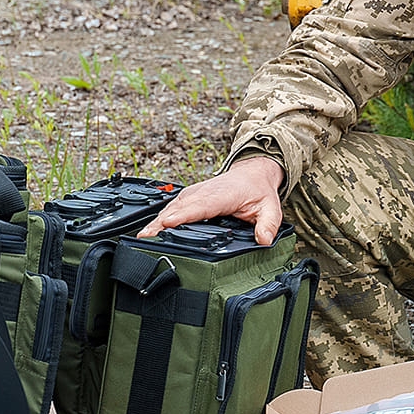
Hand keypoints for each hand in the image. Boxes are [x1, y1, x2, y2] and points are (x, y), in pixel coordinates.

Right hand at [139, 156, 284, 244]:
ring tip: (143, 238)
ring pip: (170, 208)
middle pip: (178, 208)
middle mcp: (203, 193)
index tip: (168, 224)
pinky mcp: (187, 198)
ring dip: (156, 222)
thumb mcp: (270, 208)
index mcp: (221, 195)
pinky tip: (150, 232)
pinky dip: (159, 219)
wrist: (252, 173)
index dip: (183, 215)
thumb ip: (268, 225)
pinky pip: (170, 208)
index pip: (200, 206)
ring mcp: (192, 194)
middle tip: (146, 239)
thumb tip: (264, 240)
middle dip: (161, 223)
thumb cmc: (258, 190)